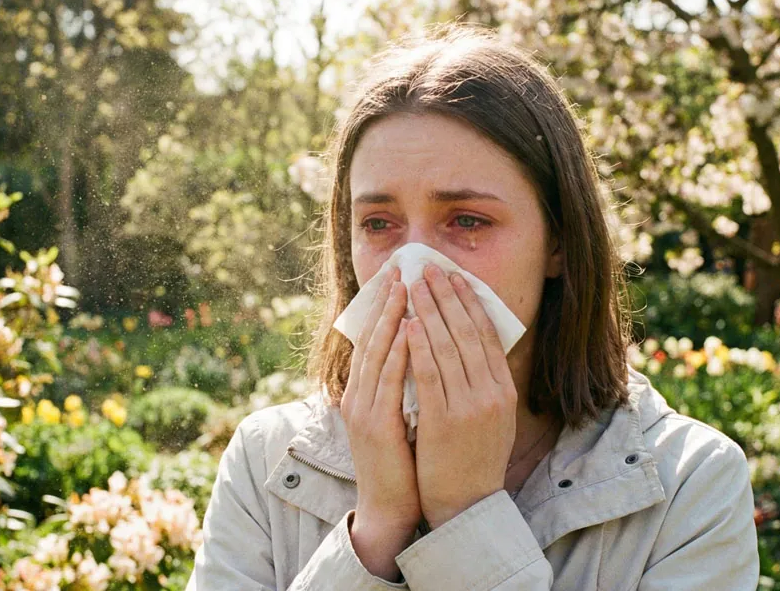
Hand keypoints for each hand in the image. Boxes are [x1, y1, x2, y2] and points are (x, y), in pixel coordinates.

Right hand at [340, 266, 422, 535]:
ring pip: (378, 353)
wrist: (391, 509)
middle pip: (372, 339)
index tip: (401, 279)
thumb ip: (405, 387)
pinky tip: (411, 330)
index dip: (386, 309)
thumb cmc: (402, 465)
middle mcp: (359, 396)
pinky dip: (400, 353)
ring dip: (391, 317)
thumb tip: (421, 354)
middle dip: (388, 303)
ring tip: (405, 287)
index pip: (375, 341)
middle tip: (402, 269)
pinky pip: (390, 381)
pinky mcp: (376, 426)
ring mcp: (364, 410)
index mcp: (365, 393)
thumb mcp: (400, 418)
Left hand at [406, 264, 517, 529]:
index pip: (486, 334)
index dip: (469, 301)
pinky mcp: (445, 420)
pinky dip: (420, 346)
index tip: (453, 276)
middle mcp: (492, 393)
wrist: (466, 504)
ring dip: (429, 311)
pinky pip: (430, 374)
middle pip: (467, 332)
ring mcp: (470, 406)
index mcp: (504, 389)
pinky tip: (409, 324)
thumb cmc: (473, 459)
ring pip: (448, 347)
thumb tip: (473, 344)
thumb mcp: (492, 417)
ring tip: (413, 285)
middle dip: (446, 296)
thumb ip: (486, 382)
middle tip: (429, 268)